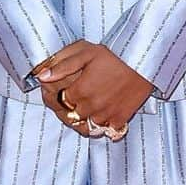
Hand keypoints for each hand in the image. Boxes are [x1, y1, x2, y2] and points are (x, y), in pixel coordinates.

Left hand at [36, 41, 153, 133]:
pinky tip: (105, 115)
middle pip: (72, 117)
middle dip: (72, 109)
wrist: (144, 62)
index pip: (60, 102)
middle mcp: (91, 107)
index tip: (67, 90)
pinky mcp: (120, 119)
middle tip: (79, 99)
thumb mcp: (87, 52)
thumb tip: (41, 76)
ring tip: (91, 108)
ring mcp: (106, 115)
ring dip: (86, 119)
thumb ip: (63, 66)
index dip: (61, 96)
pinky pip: (106, 132)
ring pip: (88, 127)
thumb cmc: (115, 55)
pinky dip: (104, 126)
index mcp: (80, 91)